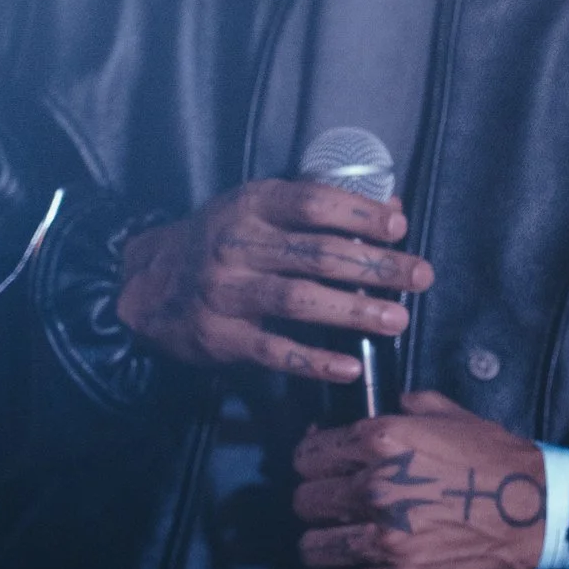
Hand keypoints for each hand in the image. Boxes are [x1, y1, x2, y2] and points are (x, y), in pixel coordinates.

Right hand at [116, 179, 431, 383]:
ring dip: (353, 311)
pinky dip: (313, 361)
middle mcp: (237, 245)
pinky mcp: (220, 336)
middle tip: (420, 276)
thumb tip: (392, 207)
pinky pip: (273, 350)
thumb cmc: (223, 238)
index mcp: (253, 205)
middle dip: (375, 266)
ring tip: (398, 320)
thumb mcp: (262, 209)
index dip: (358, 214)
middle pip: (316, 254)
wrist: (148, 284)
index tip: (399, 226)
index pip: (312, 202)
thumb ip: (324, 207)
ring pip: (299, 300)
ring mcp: (226, 292)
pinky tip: (351, 366)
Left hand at [293, 389, 546, 568]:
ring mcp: (384, 539)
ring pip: (312, 547)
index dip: (314, 461)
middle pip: (305, 502)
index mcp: (382, 440)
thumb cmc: (495, 458)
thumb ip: (405, 406)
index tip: (324, 469)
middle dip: (317, 502)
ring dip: (324, 543)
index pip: (308, 455)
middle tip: (336, 506)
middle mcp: (374, 487)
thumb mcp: (451, 414)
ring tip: (343, 540)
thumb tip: (373, 407)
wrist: (536, 509)